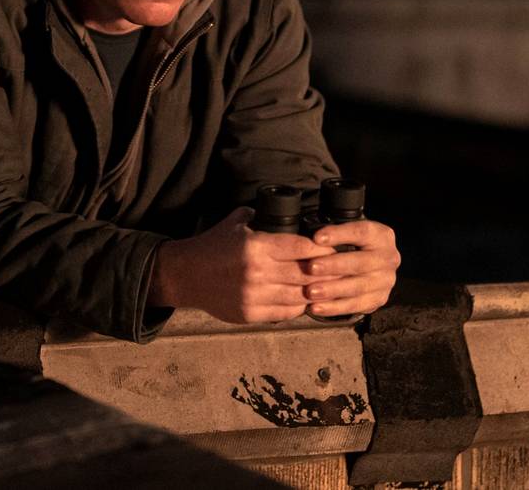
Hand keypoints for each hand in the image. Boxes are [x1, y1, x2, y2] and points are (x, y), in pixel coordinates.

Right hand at [149, 206, 337, 323]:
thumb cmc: (213, 246)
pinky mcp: (250, 313)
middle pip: (305, 274)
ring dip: (316, 291)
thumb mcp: (236, 222)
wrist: (186, 275)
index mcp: (256, 247)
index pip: (302, 248)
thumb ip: (262, 218)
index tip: (333, 248)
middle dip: (326, 272)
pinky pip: (286, 312)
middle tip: (341, 268)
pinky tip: (306, 298)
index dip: (322, 249)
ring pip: (300, 296)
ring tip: (330, 286)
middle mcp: (257, 273)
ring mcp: (254, 296)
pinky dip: (299, 306)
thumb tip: (289, 215)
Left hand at [300, 220, 399, 318]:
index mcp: (381, 236)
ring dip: (332, 290)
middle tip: (311, 267)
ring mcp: (385, 281)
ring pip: (358, 287)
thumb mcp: (348, 233)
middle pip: (360, 262)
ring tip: (310, 291)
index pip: (362, 232)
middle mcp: (388, 258)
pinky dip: (334, 308)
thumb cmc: (353, 245)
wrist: (370, 265)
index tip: (316, 238)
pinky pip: (355, 306)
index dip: (339, 234)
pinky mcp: (378, 299)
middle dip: (333, 265)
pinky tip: (316, 307)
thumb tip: (313, 240)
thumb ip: (334, 234)